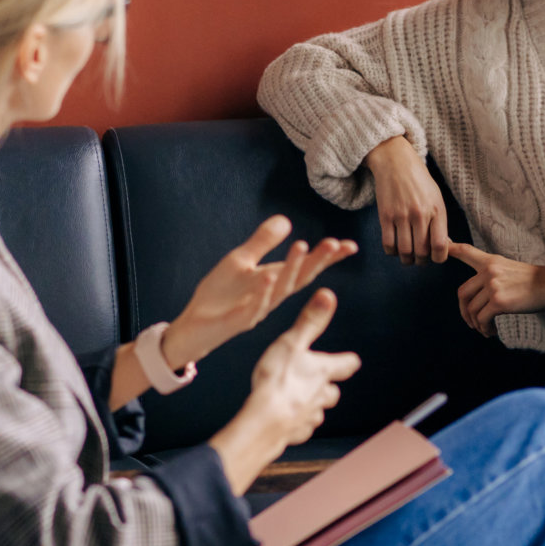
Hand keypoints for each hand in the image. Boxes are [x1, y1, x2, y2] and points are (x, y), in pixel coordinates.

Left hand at [166, 216, 356, 367]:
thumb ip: (262, 242)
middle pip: (300, 277)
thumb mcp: (241, 261)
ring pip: (279, 289)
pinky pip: (252, 306)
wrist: (194, 325)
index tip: (350, 246)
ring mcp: (256, 309)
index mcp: (274, 281)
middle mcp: (271, 296)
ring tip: (303, 245)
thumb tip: (286, 220)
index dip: (328, 258)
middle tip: (335, 243)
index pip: (306, 268)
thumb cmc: (220, 295)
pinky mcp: (237, 320)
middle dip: (317, 260)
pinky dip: (261, 293)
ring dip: (292, 268)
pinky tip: (268, 276)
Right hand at [243, 289, 361, 447]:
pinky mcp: (295, 434)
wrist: (265, 421)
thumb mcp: (292, 342)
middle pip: (332, 393)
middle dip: (327, 387)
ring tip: (299, 401)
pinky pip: (301, 429)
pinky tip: (286, 420)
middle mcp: (321, 396)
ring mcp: (309, 417)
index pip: (345, 364)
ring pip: (318, 412)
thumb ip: (309, 321)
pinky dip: (296, 424)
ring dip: (312, 406)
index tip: (351, 360)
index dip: (347, 361)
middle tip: (320, 381)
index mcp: (323, 372)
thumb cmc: (278, 380)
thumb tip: (328, 296)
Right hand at [364, 136, 448, 264]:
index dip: (439, 258)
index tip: (435, 257)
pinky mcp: (385, 215)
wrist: (396, 162)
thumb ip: (439, 222)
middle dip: (421, 261)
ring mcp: (401, 215)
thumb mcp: (437, 198)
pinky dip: (392, 252)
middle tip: (420, 259)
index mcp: (437, 210)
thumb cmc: (419, 181)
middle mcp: (420, 214)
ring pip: (405, 251)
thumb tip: (442, 248)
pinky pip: (388, 244)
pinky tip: (395, 248)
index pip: (441, 246)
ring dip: (407, 259)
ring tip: (408, 256)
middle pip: (422, 252)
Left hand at [448, 242, 544, 337]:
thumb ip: (493, 275)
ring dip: (476, 324)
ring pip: (472, 310)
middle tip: (472, 322)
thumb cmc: (536, 281)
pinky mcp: (499, 302)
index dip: (451, 249)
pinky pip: (482, 319)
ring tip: (486, 329)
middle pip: (462, 293)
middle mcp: (489, 271)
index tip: (443, 250)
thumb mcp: (511, 269)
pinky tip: (492, 331)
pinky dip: (484, 328)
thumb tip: (481, 295)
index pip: (466, 251)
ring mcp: (493, 286)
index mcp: (491, 261)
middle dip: (464, 312)